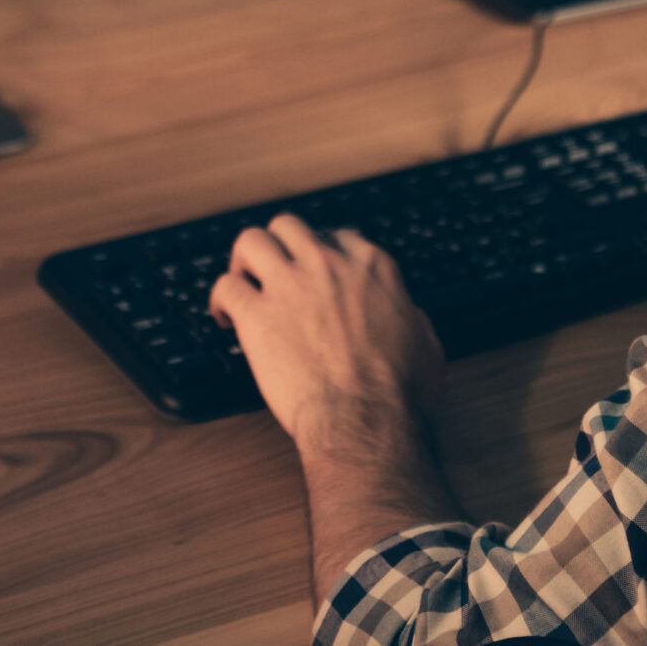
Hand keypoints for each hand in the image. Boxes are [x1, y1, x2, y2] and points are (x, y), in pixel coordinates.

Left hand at [206, 214, 443, 452]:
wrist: (366, 420)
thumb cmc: (397, 392)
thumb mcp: (426, 343)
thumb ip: (411, 317)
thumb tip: (407, 314)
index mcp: (370, 268)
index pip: (338, 238)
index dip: (322, 254)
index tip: (315, 272)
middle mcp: (327, 265)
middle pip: (289, 227)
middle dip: (279, 246)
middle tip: (274, 270)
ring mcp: (289, 286)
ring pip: (251, 241)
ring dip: (244, 259)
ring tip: (242, 280)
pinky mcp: (257, 315)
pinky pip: (225, 287)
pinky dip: (220, 299)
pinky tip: (223, 316)